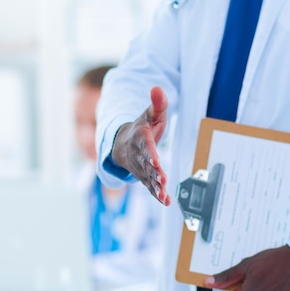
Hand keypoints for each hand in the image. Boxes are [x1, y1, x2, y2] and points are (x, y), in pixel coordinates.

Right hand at [111, 87, 169, 205]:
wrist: (123, 143)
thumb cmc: (142, 127)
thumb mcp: (150, 114)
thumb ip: (157, 103)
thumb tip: (157, 88)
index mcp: (140, 137)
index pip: (145, 145)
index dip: (150, 153)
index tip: (156, 161)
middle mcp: (138, 154)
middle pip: (146, 164)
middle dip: (154, 173)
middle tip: (162, 180)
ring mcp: (140, 167)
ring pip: (148, 178)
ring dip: (156, 187)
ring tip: (164, 195)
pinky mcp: (144, 177)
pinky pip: (150, 187)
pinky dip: (157, 195)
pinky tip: (166, 201)